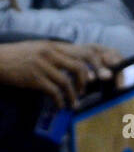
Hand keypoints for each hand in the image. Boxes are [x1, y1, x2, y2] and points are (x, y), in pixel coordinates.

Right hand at [0, 40, 119, 108]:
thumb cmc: (17, 56)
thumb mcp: (38, 48)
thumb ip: (55, 53)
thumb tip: (72, 63)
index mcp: (54, 45)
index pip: (83, 51)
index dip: (95, 64)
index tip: (98, 76)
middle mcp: (50, 53)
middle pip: (79, 66)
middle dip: (87, 81)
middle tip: (86, 91)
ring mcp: (42, 65)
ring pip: (67, 81)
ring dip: (73, 95)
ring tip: (74, 103)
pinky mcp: (34, 78)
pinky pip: (53, 91)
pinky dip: (60, 100)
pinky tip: (60, 106)